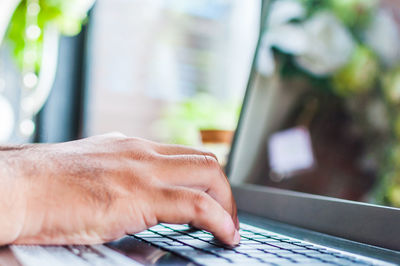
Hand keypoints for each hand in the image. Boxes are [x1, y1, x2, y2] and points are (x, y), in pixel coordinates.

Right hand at [0, 133, 238, 245]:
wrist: (17, 187)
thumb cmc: (44, 185)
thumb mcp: (92, 171)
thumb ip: (118, 178)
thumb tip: (134, 197)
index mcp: (131, 147)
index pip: (183, 155)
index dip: (204, 178)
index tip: (212, 199)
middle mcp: (142, 152)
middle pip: (203, 161)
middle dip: (223, 189)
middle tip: (227, 215)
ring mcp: (142, 171)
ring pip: (207, 175)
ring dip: (227, 204)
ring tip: (230, 229)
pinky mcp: (138, 197)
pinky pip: (195, 205)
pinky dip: (218, 220)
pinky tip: (224, 235)